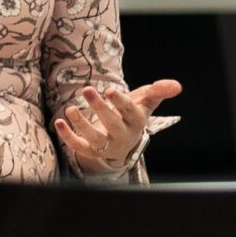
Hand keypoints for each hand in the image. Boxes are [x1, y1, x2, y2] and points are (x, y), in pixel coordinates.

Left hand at [55, 79, 181, 175]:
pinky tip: (58, 122)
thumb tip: (177, 85)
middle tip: (87, 89)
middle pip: (112, 124)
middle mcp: (122, 134)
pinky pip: (79, 147)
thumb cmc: (132, 114)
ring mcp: (106, 144)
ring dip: (81, 124)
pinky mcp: (92, 151)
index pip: (129, 111)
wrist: (124, 140)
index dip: (120, 102)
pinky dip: (68, 137)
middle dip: (100, 108)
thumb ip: (158, 91)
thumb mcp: (145, 101)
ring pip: (94, 138)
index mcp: (135, 121)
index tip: (110, 90)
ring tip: (70, 108)